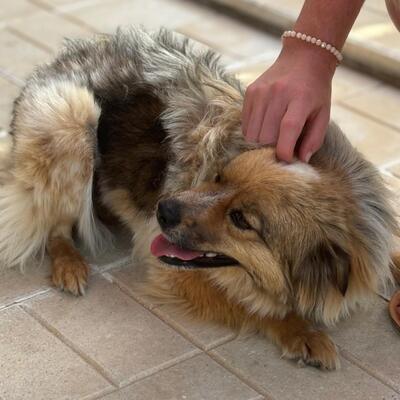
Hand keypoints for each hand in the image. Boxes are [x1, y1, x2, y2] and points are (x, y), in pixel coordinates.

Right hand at [242, 40, 336, 162]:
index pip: (288, 129)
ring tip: (272, 138)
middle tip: (280, 147)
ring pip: (252, 133)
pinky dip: (253, 132)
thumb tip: (301, 160)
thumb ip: (314, 139)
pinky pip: (245, 124)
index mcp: (301, 98)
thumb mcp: (323, 114)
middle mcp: (278, 93)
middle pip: (265, 135)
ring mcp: (261, 92)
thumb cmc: (315, 91)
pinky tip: (264, 127)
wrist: (304, 58)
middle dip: (271, 148)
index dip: (284, 150)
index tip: (286, 160)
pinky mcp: (250, 92)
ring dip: (260, 142)